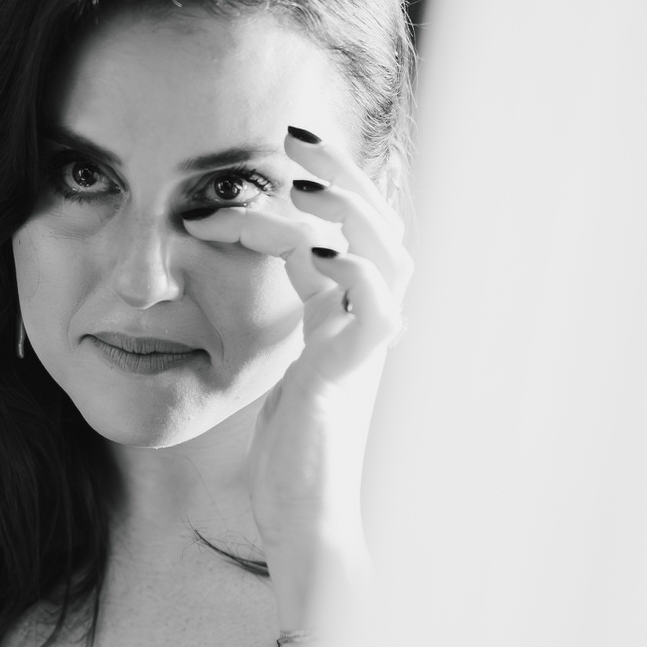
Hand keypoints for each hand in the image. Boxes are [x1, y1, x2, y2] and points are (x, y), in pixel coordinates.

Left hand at [184, 128, 410, 632]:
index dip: (310, 191)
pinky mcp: (359, 367)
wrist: (306, 511)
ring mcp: (372, 342)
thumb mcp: (287, 359)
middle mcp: (370, 321)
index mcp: (351, 314)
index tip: (262, 167)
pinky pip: (375, 300)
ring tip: (304, 176)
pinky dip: (352, 264)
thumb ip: (295, 308)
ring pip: (384, 248)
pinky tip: (315, 246)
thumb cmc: (292, 447)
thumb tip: (280, 253)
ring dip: (346, 206)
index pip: (346, 229)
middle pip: (376, 222)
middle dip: (339, 173)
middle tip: (296, 135)